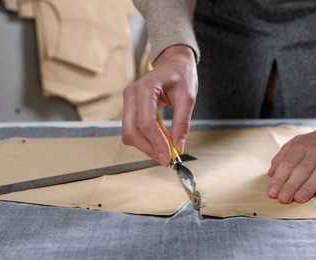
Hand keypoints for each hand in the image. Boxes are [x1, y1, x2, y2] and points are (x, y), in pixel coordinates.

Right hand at [122, 45, 197, 165]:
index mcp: (145, 88)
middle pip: (131, 131)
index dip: (157, 144)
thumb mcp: (188, 97)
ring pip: (129, 133)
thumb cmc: (181, 75)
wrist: (173, 63)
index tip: (168, 158)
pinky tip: (159, 141)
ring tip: (165, 150)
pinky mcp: (129, 107)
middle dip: (148, 148)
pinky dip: (145, 139)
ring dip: (146, 146)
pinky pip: (132, 129)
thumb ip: (182, 123)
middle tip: (166, 159)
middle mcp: (131, 94)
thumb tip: (178, 147)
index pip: (146, 123)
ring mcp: (128, 101)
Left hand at [267, 120, 315, 203]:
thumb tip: (271, 173)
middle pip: (302, 170)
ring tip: (298, 199)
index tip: (272, 193)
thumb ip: (282, 157)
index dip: (279, 179)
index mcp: (301, 146)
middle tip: (282, 199)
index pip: (288, 164)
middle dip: (291, 185)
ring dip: (309, 187)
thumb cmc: (315, 142)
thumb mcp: (295, 143)